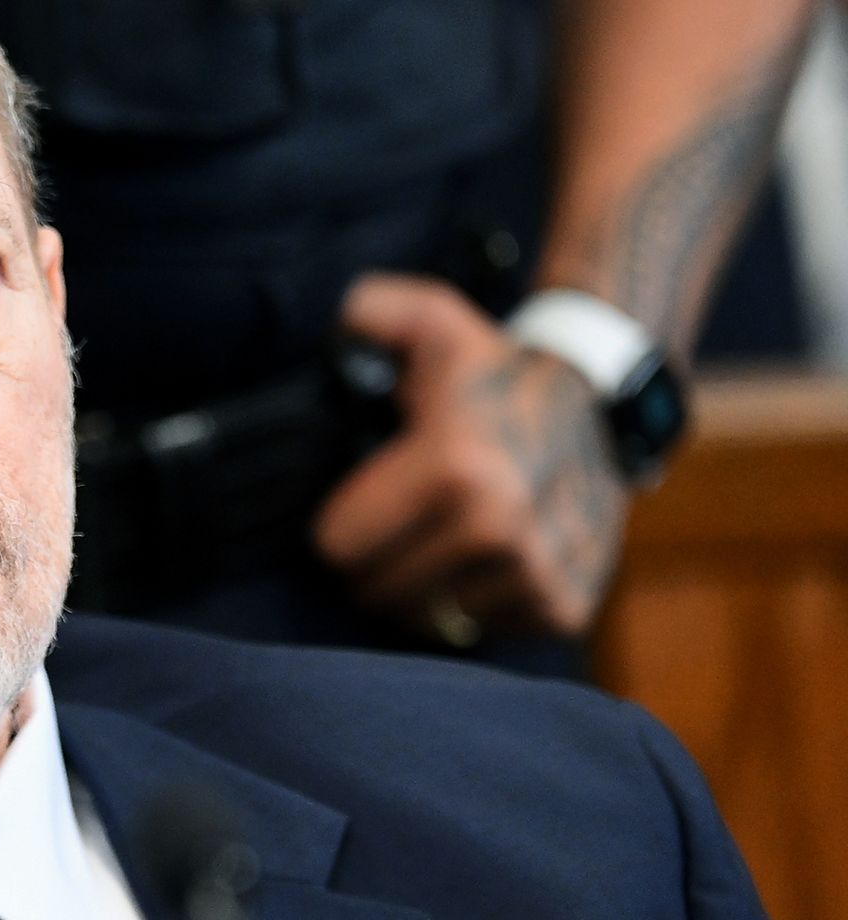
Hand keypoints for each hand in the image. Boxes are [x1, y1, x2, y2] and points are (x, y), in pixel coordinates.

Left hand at [314, 273, 629, 639]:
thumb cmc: (494, 373)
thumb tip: (340, 325)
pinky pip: (478, 631)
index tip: (357, 500)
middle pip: (376, 591)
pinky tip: (480, 559)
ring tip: (435, 539)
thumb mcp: (432, 321)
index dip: (338, 523)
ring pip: (425, 620)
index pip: (339, 546)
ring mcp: (536, 574)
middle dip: (371, 562)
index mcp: (455, 467)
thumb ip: (370, 309)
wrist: (602, 406)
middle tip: (394, 523)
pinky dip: (469, 603)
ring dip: (419, 588)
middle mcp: (500, 529)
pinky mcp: (564, 608)